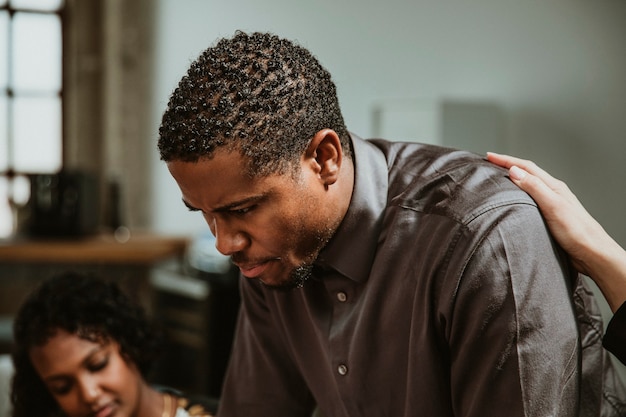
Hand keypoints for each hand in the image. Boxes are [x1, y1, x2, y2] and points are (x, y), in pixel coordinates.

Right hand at [487, 152, 625, 311]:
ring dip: (513, 179)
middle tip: (490, 163)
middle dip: (507, 166)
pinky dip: (518, 195)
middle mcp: (552, 192)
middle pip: (527, 173)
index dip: (506, 160)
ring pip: (528, 186)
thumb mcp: (553, 206)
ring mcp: (551, 204)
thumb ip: (534, 187)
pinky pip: (530, 200)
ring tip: (498, 178)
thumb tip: (514, 170)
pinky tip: (513, 201)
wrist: (592, 253)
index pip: (526, 167)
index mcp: (553, 186)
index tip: (489, 156)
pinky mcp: (549, 217)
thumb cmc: (577, 232)